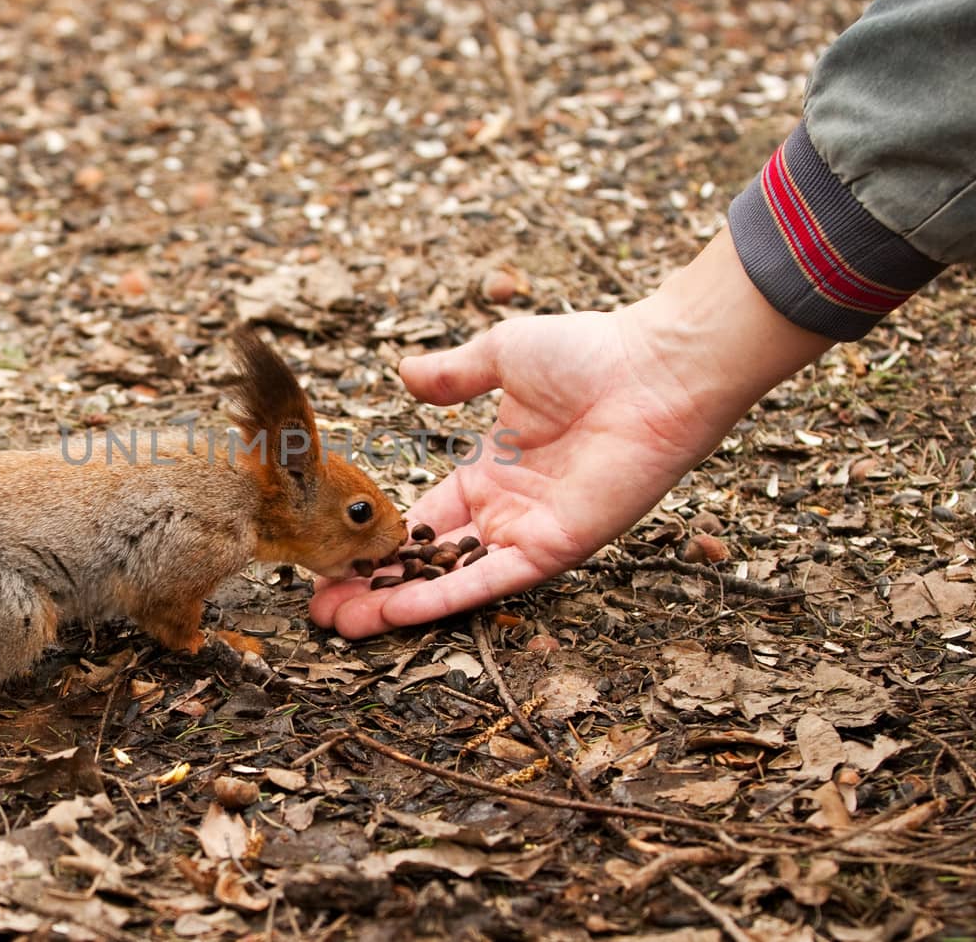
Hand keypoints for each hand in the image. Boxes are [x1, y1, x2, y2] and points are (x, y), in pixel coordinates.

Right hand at [309, 229, 833, 637]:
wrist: (655, 368)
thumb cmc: (590, 352)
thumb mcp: (501, 355)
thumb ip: (452, 376)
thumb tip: (405, 373)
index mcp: (491, 471)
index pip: (423, 519)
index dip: (377, 540)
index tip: (333, 557)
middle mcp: (505, 510)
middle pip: (425, 560)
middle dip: (372, 584)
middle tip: (320, 607)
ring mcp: (527, 532)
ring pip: (447, 579)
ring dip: (393, 602)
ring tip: (337, 622)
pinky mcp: (553, 547)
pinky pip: (488, 582)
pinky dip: (439, 598)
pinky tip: (392, 610)